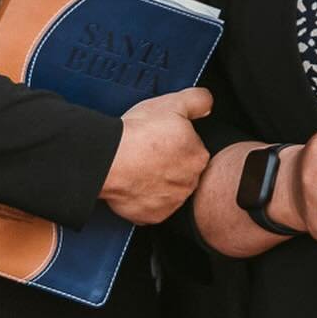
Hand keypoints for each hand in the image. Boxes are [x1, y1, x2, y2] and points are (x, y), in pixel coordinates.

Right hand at [100, 88, 212, 224]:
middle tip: (150, 152)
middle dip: (169, 163)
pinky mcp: (152, 217)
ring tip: (140, 167)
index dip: (177, 141)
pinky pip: (151, 207)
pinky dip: (144, 198)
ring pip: (168, 190)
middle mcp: (189, 184)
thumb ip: (198, 100)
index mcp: (199, 157)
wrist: (109, 160)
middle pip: (182, 171)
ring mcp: (170, 203)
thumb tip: (207, 104)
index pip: (194, 149)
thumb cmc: (139, 133)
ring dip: (158, 181)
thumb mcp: (173, 102)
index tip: (162, 138)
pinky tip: (134, 183)